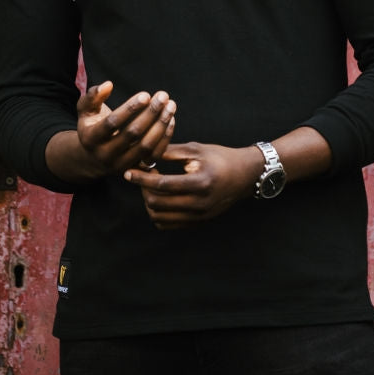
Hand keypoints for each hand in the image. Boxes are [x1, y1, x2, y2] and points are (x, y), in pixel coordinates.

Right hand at [47, 80, 175, 183]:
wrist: (92, 159)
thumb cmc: (91, 128)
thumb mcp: (85, 112)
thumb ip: (92, 96)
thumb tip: (108, 85)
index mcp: (91, 138)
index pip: (113, 122)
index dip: (130, 108)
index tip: (146, 95)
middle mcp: (106, 154)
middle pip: (133, 134)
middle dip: (150, 113)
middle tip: (163, 96)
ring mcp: (122, 164)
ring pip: (146, 146)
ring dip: (161, 125)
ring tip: (170, 106)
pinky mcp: (136, 169)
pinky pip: (154, 155)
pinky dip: (165, 137)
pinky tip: (171, 119)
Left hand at [124, 142, 262, 229]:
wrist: (245, 175)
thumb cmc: (220, 157)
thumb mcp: (196, 149)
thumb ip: (170, 152)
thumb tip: (144, 153)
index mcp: (200, 183)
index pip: (162, 185)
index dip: (141, 179)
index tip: (128, 172)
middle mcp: (199, 203)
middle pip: (157, 204)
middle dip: (143, 190)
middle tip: (142, 177)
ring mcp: (199, 216)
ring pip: (160, 217)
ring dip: (149, 203)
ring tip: (151, 187)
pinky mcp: (198, 222)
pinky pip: (169, 224)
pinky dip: (159, 213)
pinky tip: (161, 198)